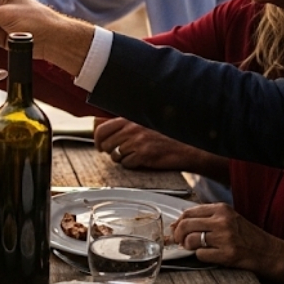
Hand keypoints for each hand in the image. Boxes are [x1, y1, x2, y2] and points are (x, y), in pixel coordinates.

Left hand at [93, 119, 227, 178]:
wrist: (186, 146)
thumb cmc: (165, 135)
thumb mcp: (142, 123)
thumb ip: (122, 123)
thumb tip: (96, 123)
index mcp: (129, 118)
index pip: (101, 129)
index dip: (97, 140)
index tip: (100, 146)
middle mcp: (131, 128)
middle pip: (106, 145)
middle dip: (110, 151)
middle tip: (119, 153)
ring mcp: (137, 141)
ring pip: (115, 156)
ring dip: (122, 158)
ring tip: (135, 155)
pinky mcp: (144, 154)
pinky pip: (127, 164)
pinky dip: (133, 165)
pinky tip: (142, 160)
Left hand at [169, 203, 283, 282]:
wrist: (268, 251)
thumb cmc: (245, 235)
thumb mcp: (227, 219)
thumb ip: (205, 218)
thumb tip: (176, 225)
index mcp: (221, 209)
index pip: (188, 212)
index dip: (178, 223)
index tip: (175, 230)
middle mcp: (223, 221)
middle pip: (186, 225)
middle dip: (178, 236)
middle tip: (180, 242)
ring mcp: (226, 237)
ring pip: (191, 240)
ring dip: (189, 247)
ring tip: (195, 248)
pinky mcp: (228, 254)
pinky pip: (201, 255)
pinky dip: (201, 256)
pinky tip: (210, 254)